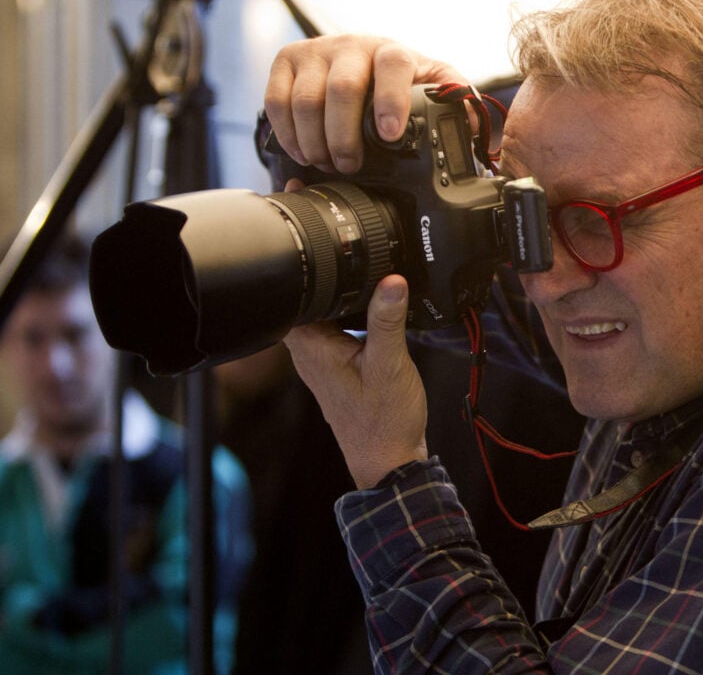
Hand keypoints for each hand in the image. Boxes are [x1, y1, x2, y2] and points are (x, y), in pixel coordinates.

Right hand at [263, 35, 466, 173]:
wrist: (359, 61)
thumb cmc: (398, 83)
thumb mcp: (431, 87)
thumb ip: (454, 104)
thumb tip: (473, 128)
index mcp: (393, 52)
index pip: (393, 66)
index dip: (391, 100)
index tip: (390, 134)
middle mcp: (353, 45)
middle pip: (343, 88)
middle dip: (345, 136)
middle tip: (350, 165)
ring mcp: (317, 50)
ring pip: (306, 99)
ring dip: (315, 141)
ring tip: (327, 163)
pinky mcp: (287, 61)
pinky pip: (277, 100)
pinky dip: (288, 133)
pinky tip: (303, 151)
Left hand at [283, 274, 428, 488]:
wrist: (389, 460)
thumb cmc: (384, 421)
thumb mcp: (390, 363)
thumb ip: (387, 319)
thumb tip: (391, 280)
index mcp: (314, 347)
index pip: (295, 297)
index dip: (314, 273)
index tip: (339, 259)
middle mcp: (309, 354)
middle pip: (308, 304)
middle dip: (332, 287)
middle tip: (363, 276)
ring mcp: (320, 364)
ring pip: (323, 318)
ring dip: (343, 307)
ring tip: (371, 299)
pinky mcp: (335, 371)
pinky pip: (335, 335)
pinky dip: (351, 324)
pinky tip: (371, 324)